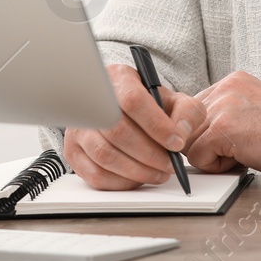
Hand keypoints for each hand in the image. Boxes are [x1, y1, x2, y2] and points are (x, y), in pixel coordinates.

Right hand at [65, 63, 206, 189]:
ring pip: (105, 155)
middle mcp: (92, 99)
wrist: (128, 113)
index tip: (176, 143)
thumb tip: (180, 133)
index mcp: (119, 78)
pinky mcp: (73, 151)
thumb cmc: (152, 107)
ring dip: (138, 171)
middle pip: (118, 131)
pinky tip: (139, 177)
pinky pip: (96, 174)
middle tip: (170, 164)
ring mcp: (80, 127)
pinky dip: (122, 182)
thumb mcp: (176, 101)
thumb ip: (186, 112)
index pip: (133, 100)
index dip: (156, 125)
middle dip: (150, 154)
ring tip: (159, 172)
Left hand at [184, 70, 260, 177]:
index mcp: (232, 82)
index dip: (207, 131)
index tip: (225, 140)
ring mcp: (221, 107)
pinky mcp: (221, 128)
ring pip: (189, 141)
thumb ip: (230, 111)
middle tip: (237, 149)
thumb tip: (206, 129)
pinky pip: (197, 156)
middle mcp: (224, 89)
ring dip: (212, 155)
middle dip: (206, 143)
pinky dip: (216, 166)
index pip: (196, 109)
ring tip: (241, 153)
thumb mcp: (255, 108)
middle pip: (189, 125)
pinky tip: (241, 159)